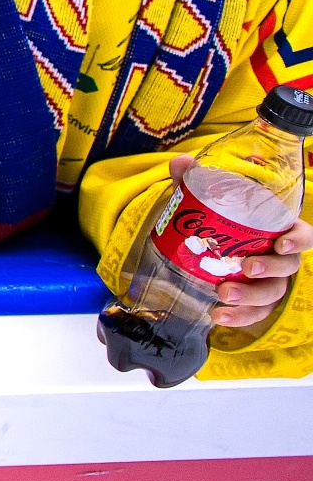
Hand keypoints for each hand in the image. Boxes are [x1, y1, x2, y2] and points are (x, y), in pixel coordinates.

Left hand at [170, 154, 312, 328]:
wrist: (205, 245)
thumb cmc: (218, 220)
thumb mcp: (206, 199)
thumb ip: (194, 180)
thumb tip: (180, 163)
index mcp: (278, 230)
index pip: (303, 235)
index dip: (299, 240)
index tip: (282, 244)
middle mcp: (279, 257)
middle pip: (287, 268)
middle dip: (270, 270)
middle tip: (247, 267)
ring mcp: (269, 281)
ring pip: (271, 294)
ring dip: (250, 298)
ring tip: (223, 296)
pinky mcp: (253, 301)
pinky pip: (255, 313)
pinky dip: (239, 317)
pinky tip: (218, 316)